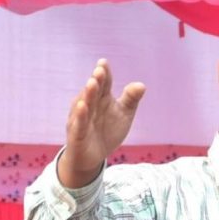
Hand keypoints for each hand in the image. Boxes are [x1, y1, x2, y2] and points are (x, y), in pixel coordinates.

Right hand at [57, 59, 145, 187]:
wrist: (93, 156)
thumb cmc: (107, 131)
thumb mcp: (124, 115)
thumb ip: (131, 99)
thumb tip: (141, 85)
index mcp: (102, 99)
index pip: (103, 84)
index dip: (104, 74)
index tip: (103, 63)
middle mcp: (90, 106)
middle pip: (93, 92)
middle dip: (96, 81)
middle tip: (99, 71)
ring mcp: (81, 119)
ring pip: (84, 105)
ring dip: (88, 95)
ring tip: (92, 83)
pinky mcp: (77, 134)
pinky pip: (78, 124)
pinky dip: (80, 116)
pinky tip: (82, 107)